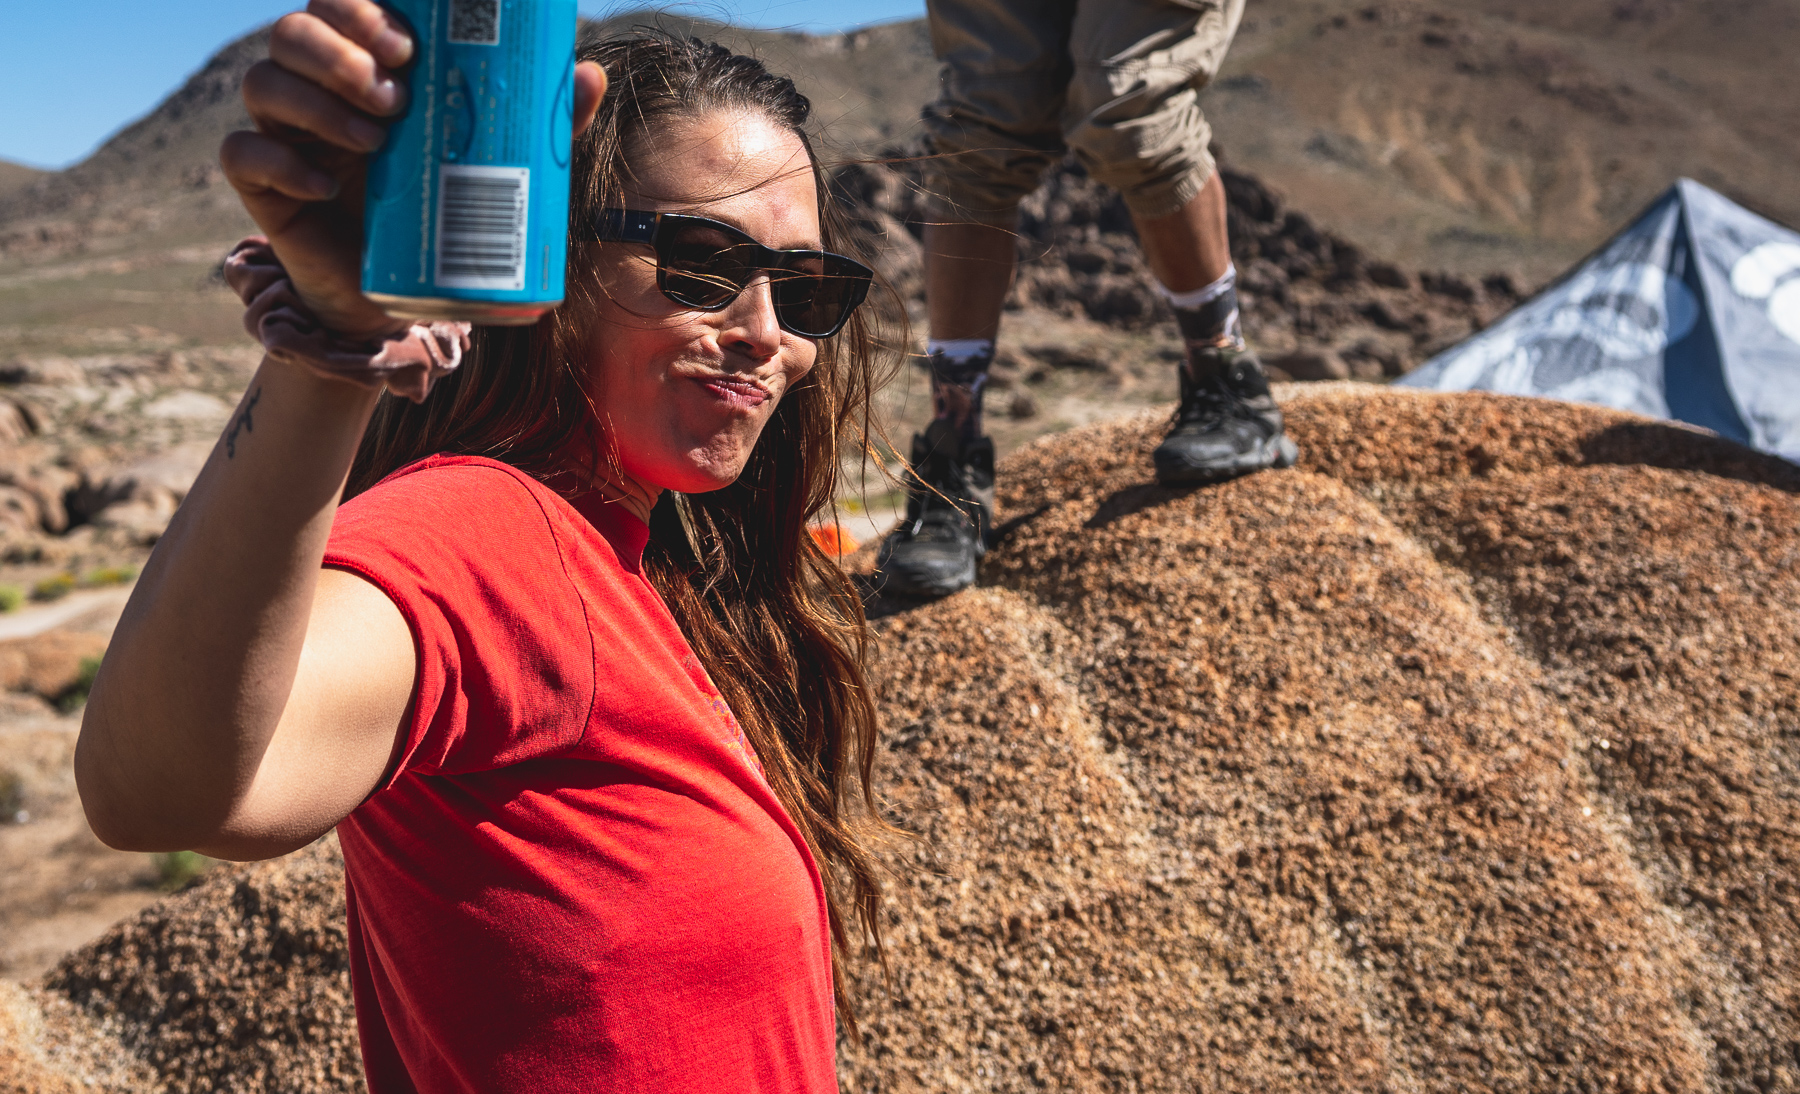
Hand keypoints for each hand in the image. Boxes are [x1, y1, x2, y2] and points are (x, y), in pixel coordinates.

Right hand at [221, 0, 605, 339]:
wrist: (400, 295)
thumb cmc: (445, 211)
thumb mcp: (497, 166)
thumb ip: (538, 123)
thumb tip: (588, 75)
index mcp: (364, 68)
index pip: (338, 7)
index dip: (358, 7)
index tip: (410, 42)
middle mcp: (315, 90)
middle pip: (292, 32)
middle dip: (339, 51)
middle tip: (397, 92)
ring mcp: (283, 134)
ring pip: (262, 81)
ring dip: (316, 101)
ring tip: (376, 137)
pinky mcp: (262, 186)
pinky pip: (240, 154)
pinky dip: (278, 161)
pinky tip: (321, 184)